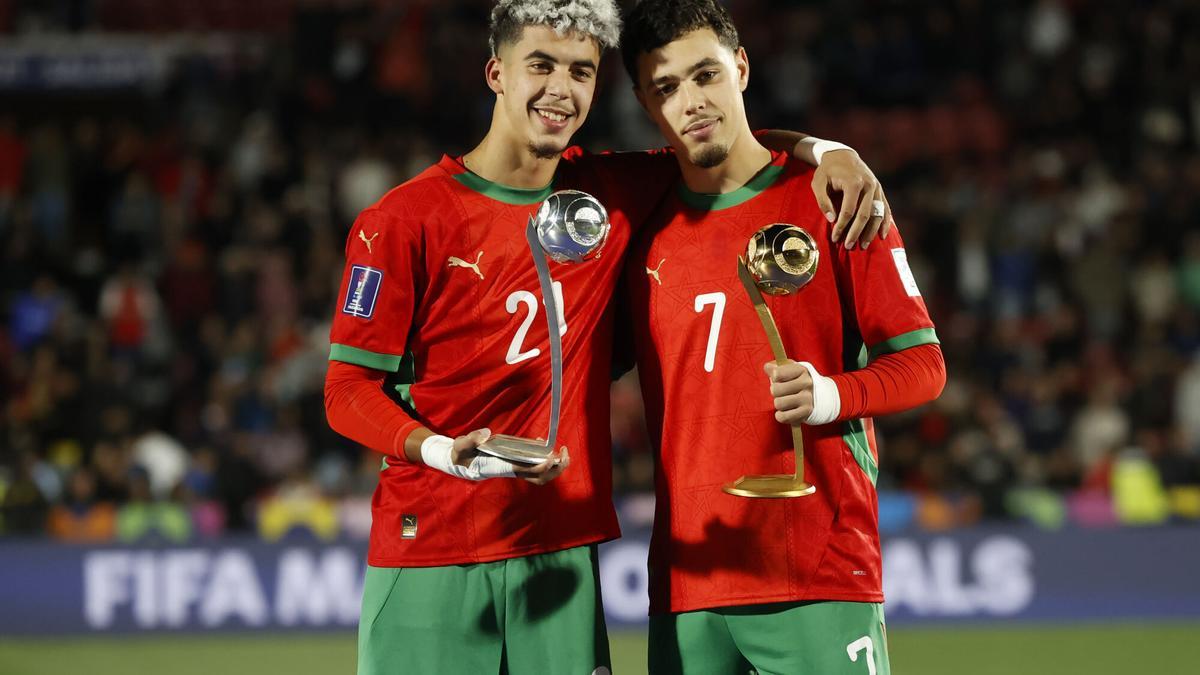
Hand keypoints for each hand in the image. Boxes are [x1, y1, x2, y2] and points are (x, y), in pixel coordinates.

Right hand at [440, 429, 569, 484]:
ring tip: (562, 451)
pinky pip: (535, 465)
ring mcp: (515, 468)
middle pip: (539, 478)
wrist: (459, 461)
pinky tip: (543, 445)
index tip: (550, 456)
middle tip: (565, 453)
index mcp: (501, 467)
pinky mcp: (515, 464)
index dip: (540, 466)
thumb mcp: (461, 444)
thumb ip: (471, 439)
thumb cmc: (461, 454)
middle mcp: (511, 470)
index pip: (525, 471)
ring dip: (554, 466)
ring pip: (540, 475)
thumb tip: (486, 433)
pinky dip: (545, 458)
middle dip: (555, 469)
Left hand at [764, 361, 812, 424]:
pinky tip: (787, 411)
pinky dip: (781, 415)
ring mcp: (807, 398)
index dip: (774, 378)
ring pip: (778, 404)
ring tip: (786, 401)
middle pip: (775, 390)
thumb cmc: (796, 381)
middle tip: (783, 392)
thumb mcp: (788, 369)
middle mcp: (806, 382)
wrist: (818, 397)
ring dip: (779, 404)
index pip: (776, 373)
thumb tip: (768, 368)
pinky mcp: (806, 412)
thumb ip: (774, 366)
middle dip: (775, 392)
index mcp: (801, 369)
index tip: (780, 379)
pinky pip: (783, 417)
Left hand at [811, 149, 892, 249]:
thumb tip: (832, 220)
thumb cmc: (827, 170)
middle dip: (856, 233)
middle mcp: (869, 185)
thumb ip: (823, 201)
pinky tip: (883, 235)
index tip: (835, 238)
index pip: (848, 211)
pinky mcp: (880, 190)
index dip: (841, 226)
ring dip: (871, 232)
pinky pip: (886, 208)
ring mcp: (877, 188)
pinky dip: (885, 223)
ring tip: (863, 246)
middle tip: (849, 246)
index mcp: (853, 182)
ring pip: (878, 214)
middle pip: (865, 215)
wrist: (842, 154)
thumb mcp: (818, 183)